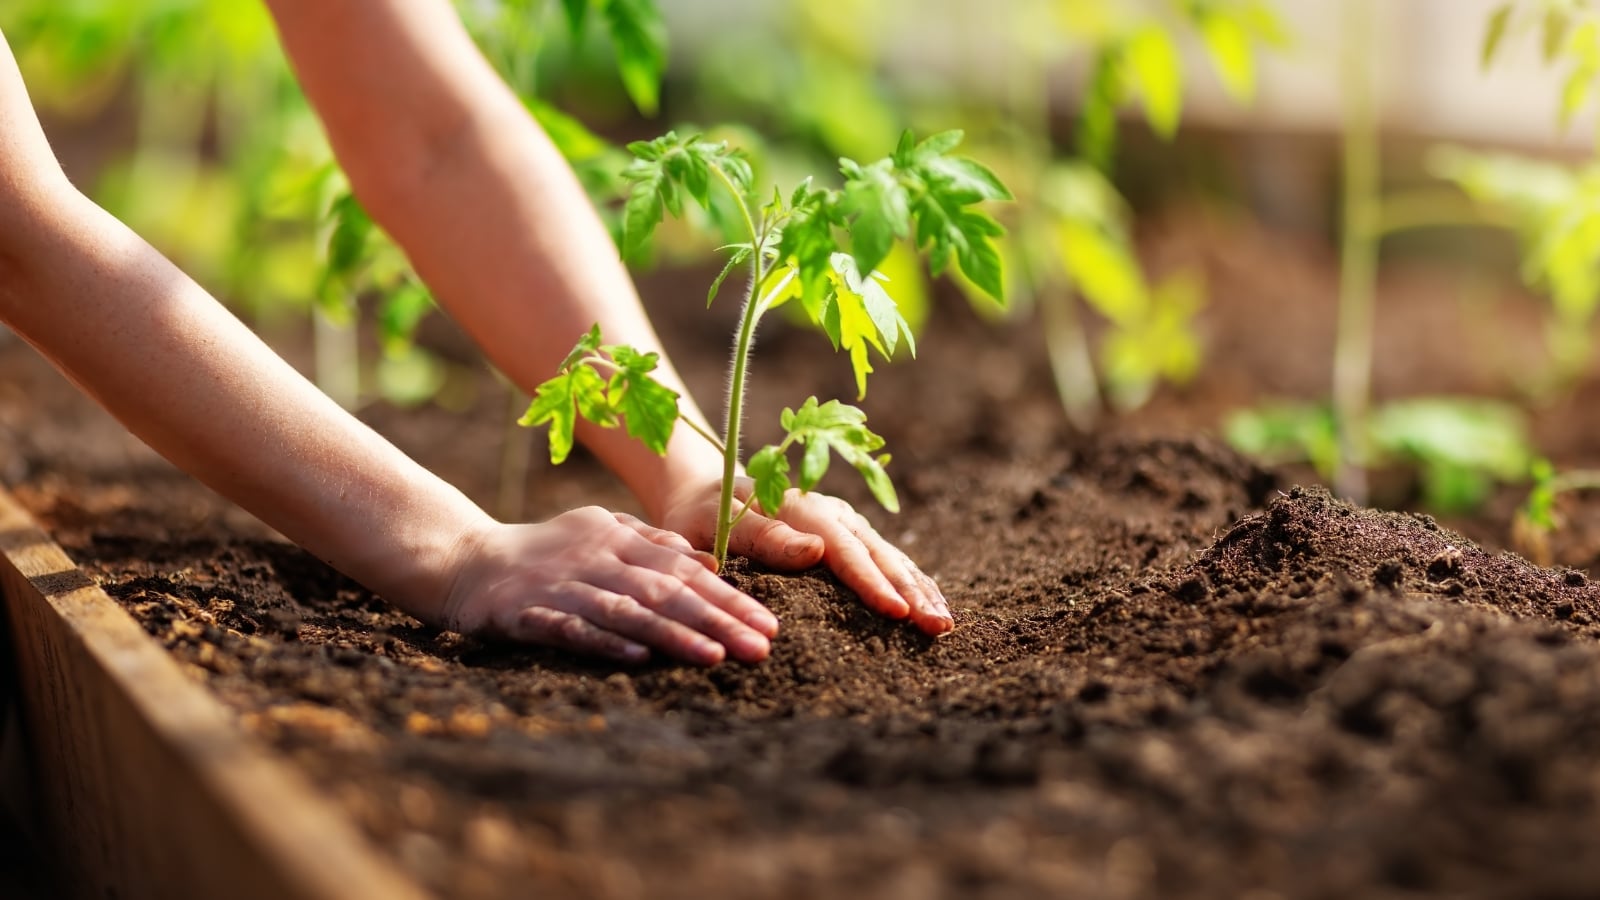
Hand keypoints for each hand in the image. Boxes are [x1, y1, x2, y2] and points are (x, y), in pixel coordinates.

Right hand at [440, 507, 779, 664]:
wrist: (464, 559)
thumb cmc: (546, 552)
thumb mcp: (602, 533)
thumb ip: (654, 545)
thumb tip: (712, 564)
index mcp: (618, 536)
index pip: (685, 569)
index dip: (729, 597)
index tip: (768, 625)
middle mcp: (596, 557)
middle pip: (666, 590)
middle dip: (718, 619)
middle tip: (760, 647)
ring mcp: (562, 585)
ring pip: (627, 610)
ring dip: (674, 634)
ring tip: (715, 656)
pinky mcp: (527, 612)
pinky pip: (571, 628)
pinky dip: (605, 642)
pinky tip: (638, 658)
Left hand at [660, 479, 953, 635]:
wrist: (705, 491)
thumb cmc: (701, 514)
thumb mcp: (715, 522)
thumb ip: (762, 536)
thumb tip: (813, 552)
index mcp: (799, 508)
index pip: (843, 551)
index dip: (871, 582)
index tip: (898, 611)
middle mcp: (829, 513)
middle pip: (877, 554)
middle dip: (909, 591)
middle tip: (937, 625)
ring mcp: (843, 523)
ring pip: (889, 557)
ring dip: (918, 589)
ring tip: (944, 623)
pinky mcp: (849, 535)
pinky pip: (886, 560)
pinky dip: (911, 582)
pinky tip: (932, 606)